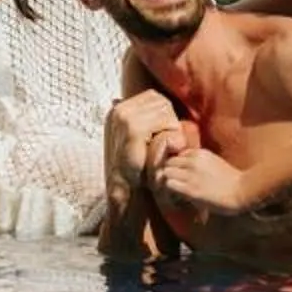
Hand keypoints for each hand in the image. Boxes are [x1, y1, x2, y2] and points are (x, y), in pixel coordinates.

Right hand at [105, 90, 182, 212]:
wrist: (125, 194)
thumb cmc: (136, 169)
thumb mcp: (138, 140)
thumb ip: (147, 121)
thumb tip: (162, 103)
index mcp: (118, 109)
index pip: (154, 97)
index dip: (165, 114)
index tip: (161, 136)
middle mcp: (119, 110)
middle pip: (161, 101)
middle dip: (169, 120)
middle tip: (163, 145)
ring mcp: (123, 118)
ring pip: (165, 110)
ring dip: (172, 129)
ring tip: (163, 149)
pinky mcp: (132, 130)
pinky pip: (165, 123)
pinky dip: (173, 136)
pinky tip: (169, 151)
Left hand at [150, 146, 251, 215]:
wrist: (242, 191)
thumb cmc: (231, 181)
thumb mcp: (214, 163)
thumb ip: (199, 163)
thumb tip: (186, 170)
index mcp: (200, 153)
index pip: (177, 155)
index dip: (177, 166)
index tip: (179, 175)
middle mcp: (193, 160)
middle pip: (169, 162)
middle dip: (169, 172)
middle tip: (173, 183)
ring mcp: (191, 174)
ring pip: (166, 171)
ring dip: (167, 180)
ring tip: (173, 190)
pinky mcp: (190, 189)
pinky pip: (169, 184)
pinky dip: (169, 189)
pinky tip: (175, 196)